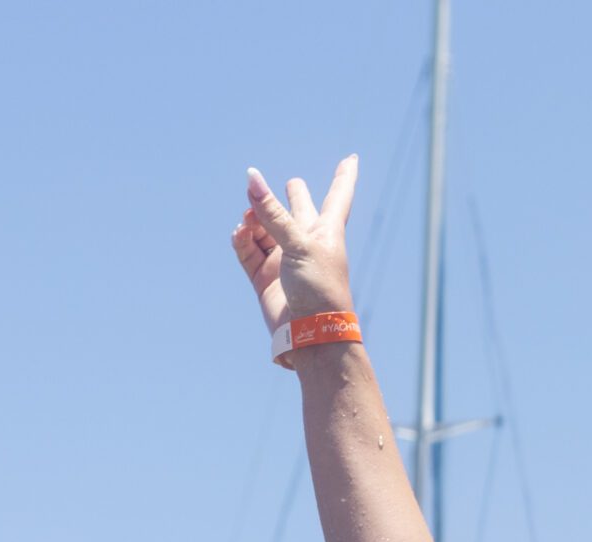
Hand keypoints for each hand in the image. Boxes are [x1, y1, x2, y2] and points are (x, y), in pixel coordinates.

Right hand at [232, 158, 360, 332]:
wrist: (310, 334)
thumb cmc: (318, 287)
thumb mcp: (297, 243)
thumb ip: (272, 212)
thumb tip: (251, 178)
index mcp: (326, 231)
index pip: (338, 195)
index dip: (344, 176)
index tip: (351, 158)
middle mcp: (306, 242)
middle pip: (297, 211)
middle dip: (292, 197)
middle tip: (289, 186)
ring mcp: (284, 260)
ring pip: (264, 229)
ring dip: (254, 219)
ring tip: (248, 220)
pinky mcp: (265, 278)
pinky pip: (248, 251)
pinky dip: (242, 240)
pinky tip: (240, 233)